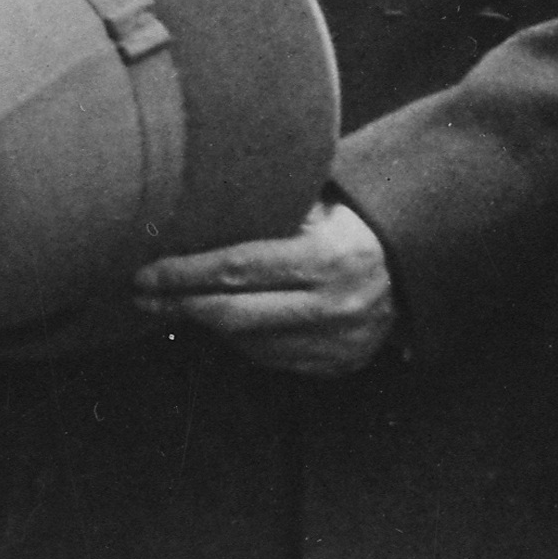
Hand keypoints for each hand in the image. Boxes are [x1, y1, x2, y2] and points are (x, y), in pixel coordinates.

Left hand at [131, 198, 398, 375]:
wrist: (415, 263)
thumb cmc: (355, 222)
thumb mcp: (324, 203)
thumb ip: (277, 205)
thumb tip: (203, 194)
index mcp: (327, 257)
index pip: (237, 269)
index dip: (184, 273)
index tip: (146, 272)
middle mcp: (332, 304)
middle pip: (232, 314)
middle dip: (180, 305)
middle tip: (142, 296)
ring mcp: (337, 341)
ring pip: (247, 342)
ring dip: (206, 325)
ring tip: (175, 305)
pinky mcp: (338, 364)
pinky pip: (272, 359)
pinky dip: (241, 342)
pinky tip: (223, 323)